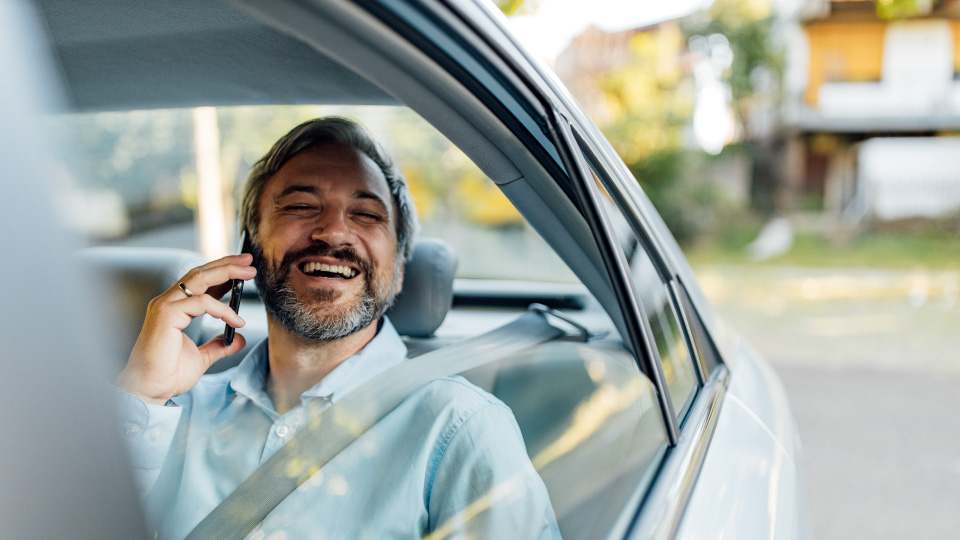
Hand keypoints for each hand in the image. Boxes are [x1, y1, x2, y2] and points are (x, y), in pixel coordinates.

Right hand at [115, 253, 256, 404]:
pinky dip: (222, 309)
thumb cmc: (167, 374)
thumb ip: (218, 346)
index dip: (221, 271)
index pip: (199, 281)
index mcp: (174, 308)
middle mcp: (167, 302)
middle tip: (249, 260)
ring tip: (249, 274)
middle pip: (200, 273)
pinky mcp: (166, 316)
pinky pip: (201, 303)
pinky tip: (237, 320)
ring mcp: (165, 307)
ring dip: (227, 273)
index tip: (243, 269)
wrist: (150, 390)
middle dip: (227, 264)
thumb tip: (238, 339)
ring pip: (199, 279)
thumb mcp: (201, 358)